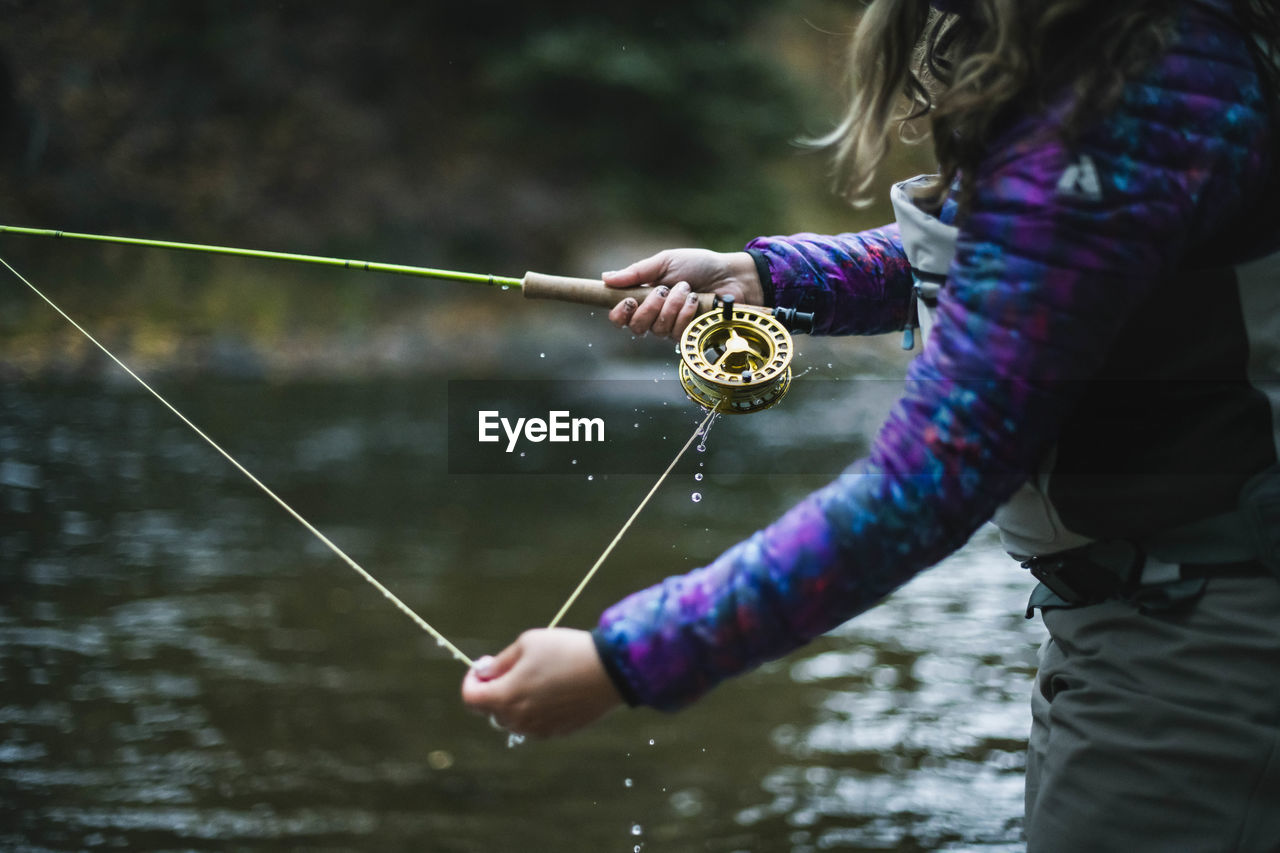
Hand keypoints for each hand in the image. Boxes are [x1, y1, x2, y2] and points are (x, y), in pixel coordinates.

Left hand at [460, 628, 622, 737]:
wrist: (609, 671)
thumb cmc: (565, 651)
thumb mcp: (527, 644)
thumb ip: (500, 662)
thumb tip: (486, 672)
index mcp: (504, 697)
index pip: (470, 698)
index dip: (471, 680)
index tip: (483, 667)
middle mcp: (518, 720)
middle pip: (491, 710)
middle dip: (493, 690)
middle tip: (510, 668)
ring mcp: (538, 729)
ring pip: (513, 719)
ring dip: (514, 701)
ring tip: (534, 678)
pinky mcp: (558, 732)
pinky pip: (535, 724)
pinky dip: (534, 710)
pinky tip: (552, 690)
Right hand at [603, 249, 762, 338]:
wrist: (730, 275)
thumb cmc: (699, 265)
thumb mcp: (665, 262)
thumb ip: (636, 272)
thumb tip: (606, 278)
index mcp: (644, 298)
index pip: (620, 318)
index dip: (619, 314)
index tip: (628, 301)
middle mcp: (655, 316)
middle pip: (636, 327)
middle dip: (649, 307)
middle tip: (663, 290)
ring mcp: (673, 327)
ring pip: (658, 329)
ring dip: (672, 305)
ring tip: (686, 288)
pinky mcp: (690, 334)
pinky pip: (678, 332)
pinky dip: (685, 312)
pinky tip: (694, 300)